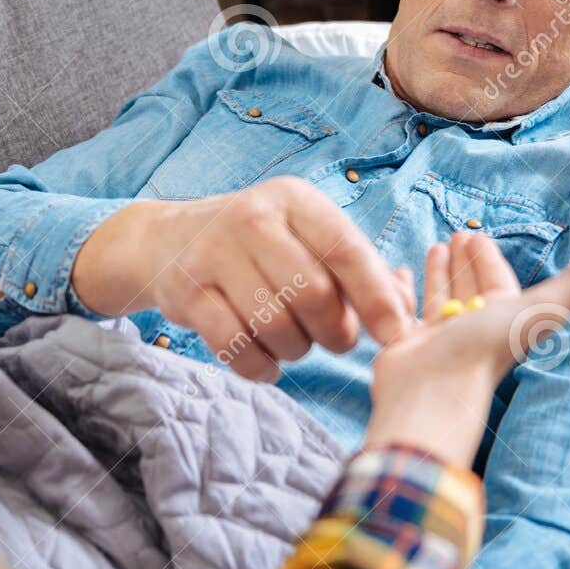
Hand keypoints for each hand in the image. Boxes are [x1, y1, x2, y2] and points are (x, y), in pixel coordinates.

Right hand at [71, 176, 416, 382]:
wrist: (167, 240)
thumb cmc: (257, 246)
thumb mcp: (303, 235)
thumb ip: (354, 268)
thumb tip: (403, 312)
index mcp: (294, 201)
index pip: (346, 249)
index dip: (377, 297)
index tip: (397, 334)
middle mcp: (253, 219)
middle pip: (313, 294)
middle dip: (334, 332)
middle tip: (334, 341)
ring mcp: (214, 254)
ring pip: (275, 324)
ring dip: (296, 350)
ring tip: (294, 343)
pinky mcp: (186, 292)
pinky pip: (235, 346)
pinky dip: (260, 367)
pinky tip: (268, 364)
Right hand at [365, 232, 569, 467]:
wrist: (432, 391)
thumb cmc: (486, 350)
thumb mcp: (541, 308)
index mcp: (503, 317)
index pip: (497, 279)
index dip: (489, 257)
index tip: (475, 233)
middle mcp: (472, 327)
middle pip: (470, 286)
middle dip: (465, 261)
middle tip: (455, 234)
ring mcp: (438, 337)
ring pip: (440, 297)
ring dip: (439, 272)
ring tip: (433, 246)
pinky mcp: (406, 344)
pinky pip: (406, 310)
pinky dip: (404, 289)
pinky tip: (398, 273)